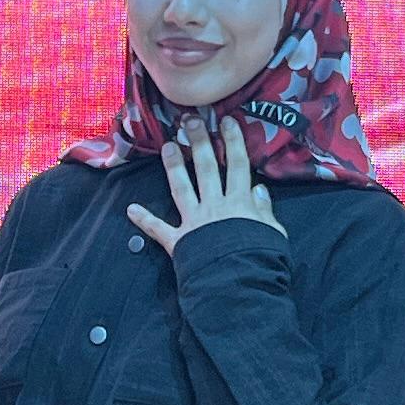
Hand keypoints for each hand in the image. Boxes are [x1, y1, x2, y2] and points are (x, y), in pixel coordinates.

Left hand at [127, 116, 281, 254]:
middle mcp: (215, 206)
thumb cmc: (261, 259)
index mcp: (240, 203)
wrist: (238, 284)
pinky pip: (159, 229)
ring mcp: (194, 222)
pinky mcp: (179, 241)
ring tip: (166, 146)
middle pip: (206, 168)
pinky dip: (144, 220)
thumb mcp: (273, 233)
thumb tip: (259, 189)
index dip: (233, 141)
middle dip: (199, 142)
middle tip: (190, 120)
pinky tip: (131, 209)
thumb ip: (264, 210)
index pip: (237, 165)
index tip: (226, 121)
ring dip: (174, 166)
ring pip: (181, 188)